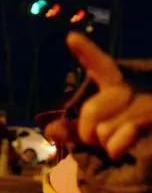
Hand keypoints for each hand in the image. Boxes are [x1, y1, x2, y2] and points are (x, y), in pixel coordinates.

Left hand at [46, 33, 151, 158]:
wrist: (151, 155)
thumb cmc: (121, 141)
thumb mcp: (93, 134)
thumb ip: (71, 130)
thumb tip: (51, 129)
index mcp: (116, 88)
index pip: (101, 66)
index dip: (87, 52)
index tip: (71, 37)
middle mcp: (134, 91)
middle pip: (92, 109)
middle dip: (86, 132)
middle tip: (97, 140)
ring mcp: (148, 105)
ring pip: (104, 129)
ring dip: (104, 145)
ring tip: (117, 145)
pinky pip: (121, 137)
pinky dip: (116, 150)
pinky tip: (124, 151)